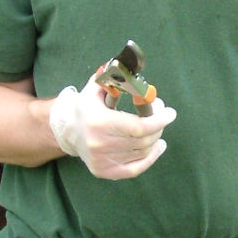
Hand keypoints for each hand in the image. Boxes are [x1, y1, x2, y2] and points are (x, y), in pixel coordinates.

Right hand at [49, 75, 176, 179]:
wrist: (67, 131)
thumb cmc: (87, 105)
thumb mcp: (97, 87)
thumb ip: (115, 77)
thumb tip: (134, 66)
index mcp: (98, 121)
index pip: (138, 127)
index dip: (159, 120)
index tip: (171, 113)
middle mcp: (98, 144)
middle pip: (143, 140)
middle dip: (158, 126)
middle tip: (163, 115)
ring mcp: (101, 161)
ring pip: (142, 153)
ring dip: (156, 139)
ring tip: (158, 128)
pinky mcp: (103, 172)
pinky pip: (135, 169)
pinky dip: (151, 158)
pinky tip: (157, 146)